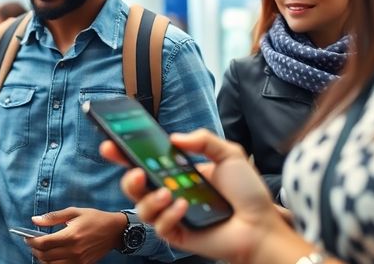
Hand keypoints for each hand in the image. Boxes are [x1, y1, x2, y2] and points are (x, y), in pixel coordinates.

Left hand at [24, 208, 125, 263]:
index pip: (44, 243)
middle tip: (32, 243)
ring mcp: (79, 260)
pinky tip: (52, 256)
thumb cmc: (94, 218)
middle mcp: (74, 251)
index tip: (27, 238)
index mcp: (70, 236)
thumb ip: (53, 217)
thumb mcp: (74, 212)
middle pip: (45, 256)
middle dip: (35, 250)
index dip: (32, 241)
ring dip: (43, 259)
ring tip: (42, 250)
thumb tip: (35, 220)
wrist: (115, 231)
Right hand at [99, 129, 291, 263]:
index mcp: (177, 173)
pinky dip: (169, 215)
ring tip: (168, 192)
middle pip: (134, 186)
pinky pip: (160, 226)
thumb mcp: (229, 155)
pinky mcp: (178, 234)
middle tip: (136, 171)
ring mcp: (172, 214)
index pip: (145, 162)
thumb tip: (175, 138)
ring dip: (150, 199)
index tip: (111, 144)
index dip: (124, 154)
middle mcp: (170, 193)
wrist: (262, 224)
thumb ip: (203, 140)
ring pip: (142, 208)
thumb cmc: (247, 193)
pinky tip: (184, 207)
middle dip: (128, 178)